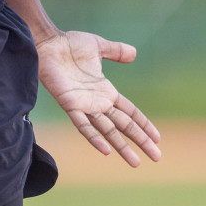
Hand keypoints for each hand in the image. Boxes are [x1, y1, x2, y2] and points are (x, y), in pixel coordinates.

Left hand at [36, 30, 161, 166]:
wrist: (48, 43)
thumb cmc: (70, 44)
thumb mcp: (99, 46)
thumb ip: (116, 51)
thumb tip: (134, 53)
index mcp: (106, 91)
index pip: (130, 112)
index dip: (144, 124)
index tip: (157, 138)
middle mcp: (97, 103)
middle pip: (124, 125)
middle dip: (140, 141)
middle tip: (157, 158)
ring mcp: (85, 106)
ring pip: (108, 131)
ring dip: (122, 146)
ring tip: (135, 162)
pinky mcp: (70, 105)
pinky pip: (83, 125)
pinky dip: (95, 138)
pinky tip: (106, 150)